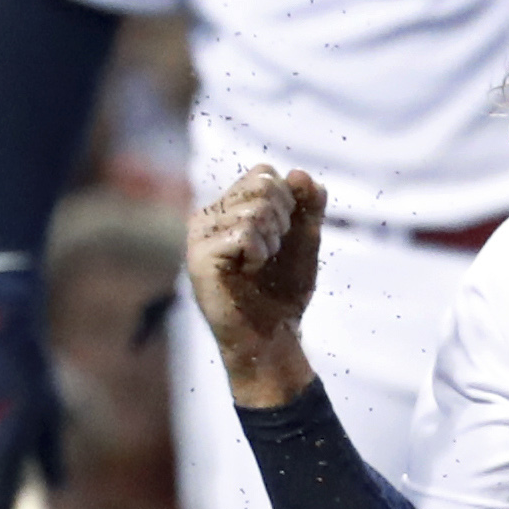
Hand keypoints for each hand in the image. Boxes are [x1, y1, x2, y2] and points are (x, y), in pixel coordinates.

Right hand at [185, 165, 323, 405]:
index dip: (288, 200)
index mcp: (229, 208)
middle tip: (273, 250)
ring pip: (255, 210)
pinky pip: (244, 233)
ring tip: (260, 264)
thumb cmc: (284, 290)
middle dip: (283, 219)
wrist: (272, 335)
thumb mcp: (304, 240)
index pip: (264, 174)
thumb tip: (300, 173)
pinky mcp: (199, 256)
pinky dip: (260, 253)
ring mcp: (200, 234)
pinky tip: (249, 271)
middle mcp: (209, 215)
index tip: (285, 232)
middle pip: (262, 185)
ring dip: (272, 241)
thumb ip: (309, 205)